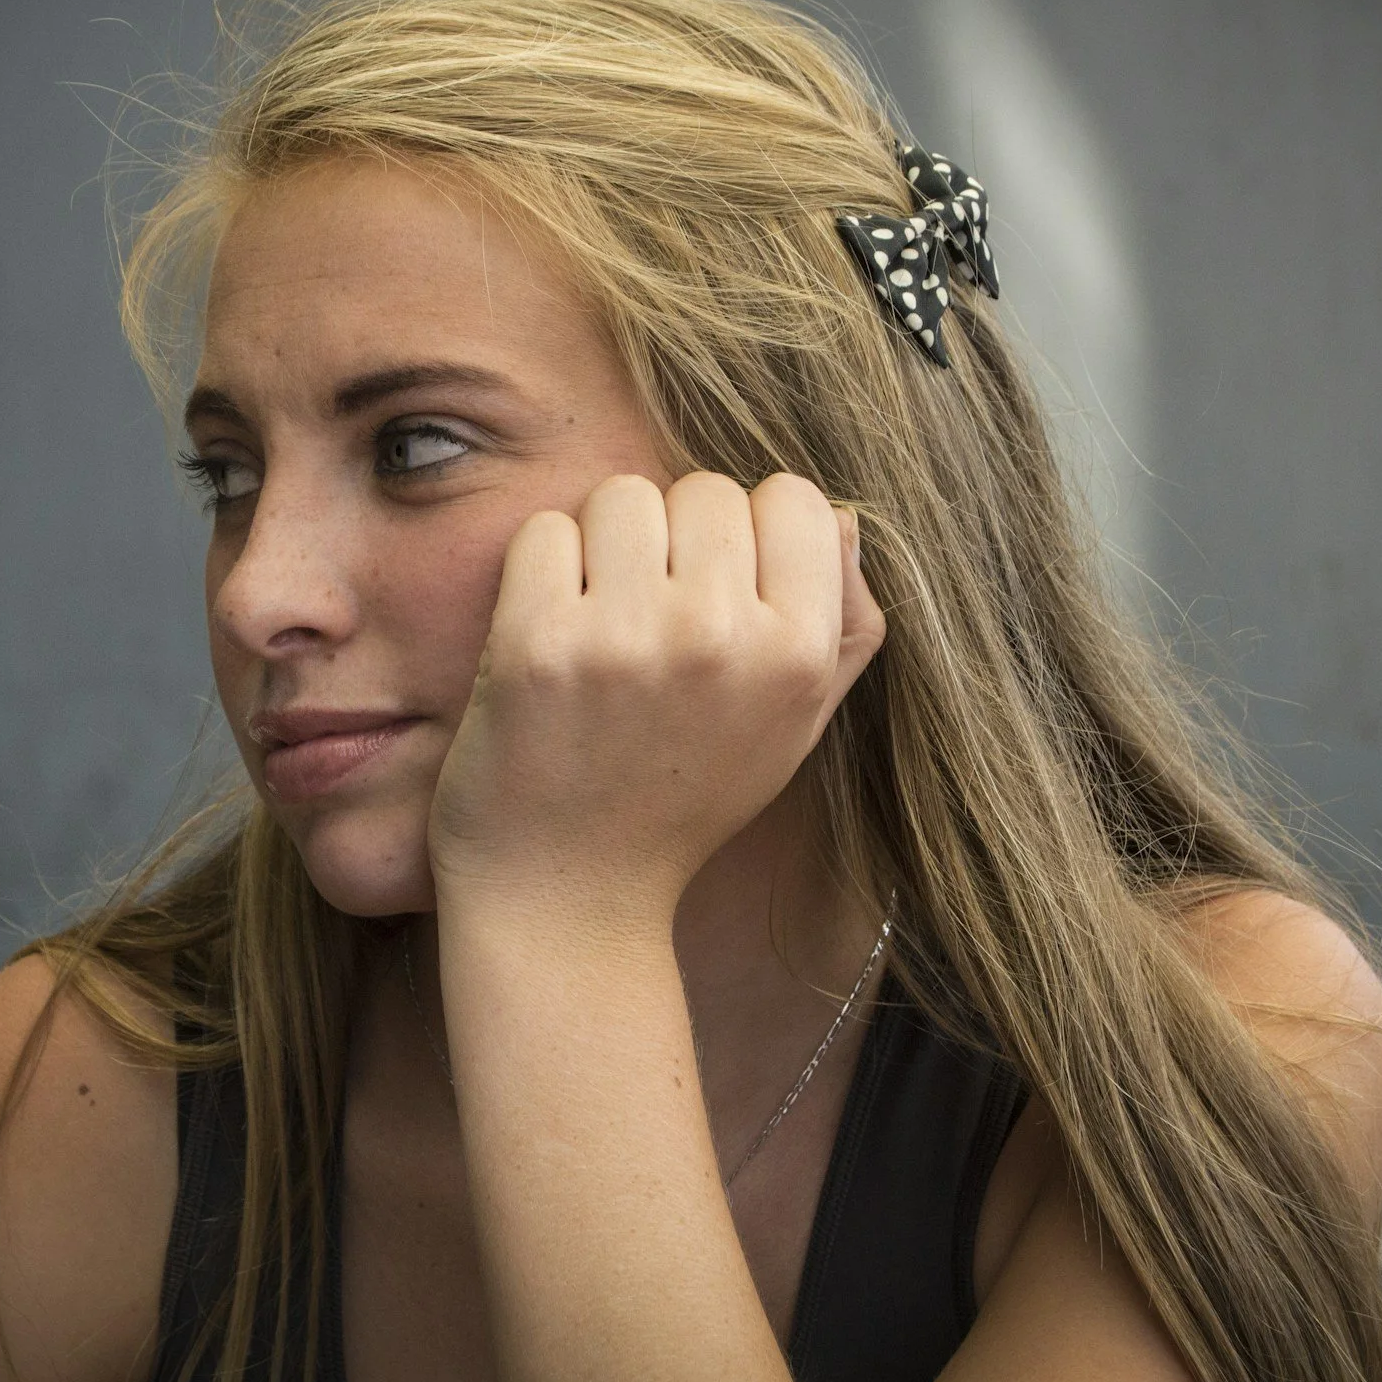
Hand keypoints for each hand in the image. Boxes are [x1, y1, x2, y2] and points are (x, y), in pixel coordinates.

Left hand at [426, 470, 885, 940]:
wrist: (568, 891)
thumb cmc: (683, 798)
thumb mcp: (794, 728)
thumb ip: (842, 625)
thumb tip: (844, 517)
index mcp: (797, 655)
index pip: (797, 498)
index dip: (756, 531)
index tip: (724, 586)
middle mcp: (720, 639)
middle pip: (706, 490)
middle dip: (677, 538)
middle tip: (654, 616)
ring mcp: (626, 638)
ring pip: (624, 496)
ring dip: (607, 545)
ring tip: (603, 621)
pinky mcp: (537, 643)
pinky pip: (547, 531)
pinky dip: (542, 572)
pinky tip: (552, 635)